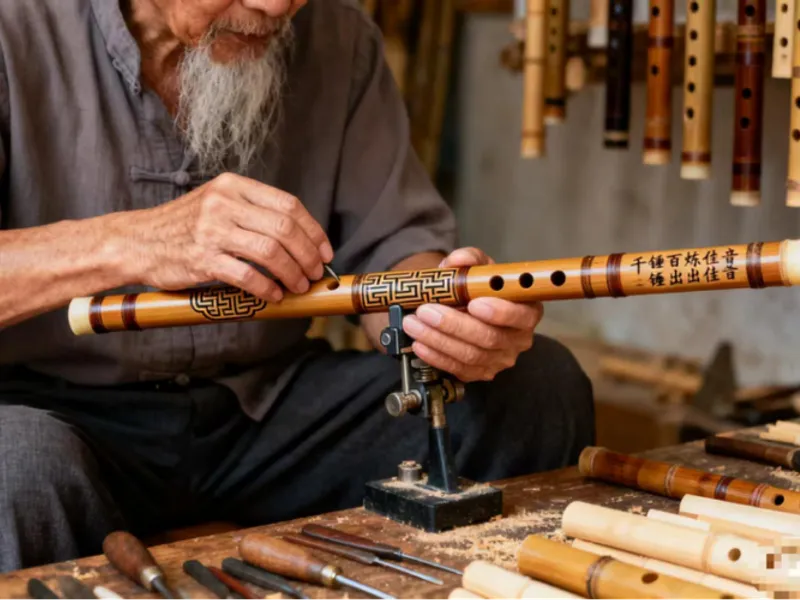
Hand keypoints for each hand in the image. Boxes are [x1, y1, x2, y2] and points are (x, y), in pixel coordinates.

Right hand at [121, 173, 332, 301]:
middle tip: (315, 273)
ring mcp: (212, 230)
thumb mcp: (218, 203)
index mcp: (233, 186)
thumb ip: (253, 212)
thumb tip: (300, 238)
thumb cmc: (183, 226)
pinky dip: (267, 288)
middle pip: (285, 228)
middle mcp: (224, 203)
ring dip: (293, 273)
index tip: (324, 250)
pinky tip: (274, 296)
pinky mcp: (202, 258)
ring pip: (271, 252)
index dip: (313, 230)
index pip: (288, 204)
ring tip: (299, 285)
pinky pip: (247, 275)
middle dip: (308, 255)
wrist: (136, 241)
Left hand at [402, 248, 542, 381]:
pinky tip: (419, 343)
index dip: (500, 312)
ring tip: (413, 324)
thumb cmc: (478, 287)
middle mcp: (518, 338)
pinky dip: (436, 356)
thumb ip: (470, 259)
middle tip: (426, 311)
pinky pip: (458, 368)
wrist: (466, 307)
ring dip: (438, 339)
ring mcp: (500, 359)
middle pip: (489, 337)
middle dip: (454, 324)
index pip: (522, 316)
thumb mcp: (478, 267)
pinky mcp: (481, 373)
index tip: (474, 303)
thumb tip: (457, 260)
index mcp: (527, 310)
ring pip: (470, 355)